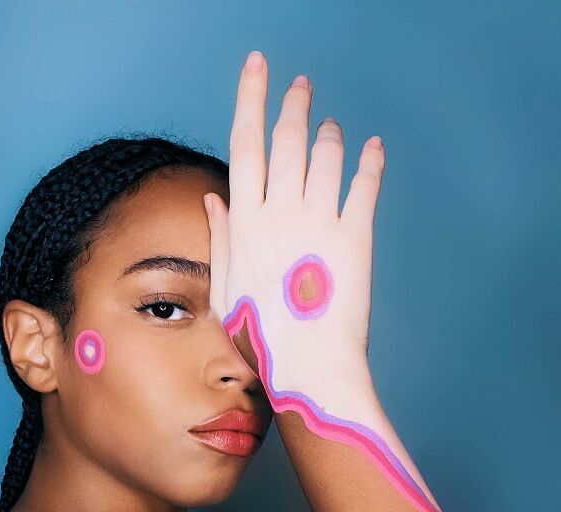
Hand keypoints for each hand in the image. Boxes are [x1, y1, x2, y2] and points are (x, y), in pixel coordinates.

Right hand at [205, 51, 384, 412]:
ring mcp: (320, 223)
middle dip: (292, 104)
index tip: (258, 67)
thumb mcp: (227, 293)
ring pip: (325, 157)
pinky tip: (372, 147)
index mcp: (246, 225)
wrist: (309, 367)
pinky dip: (369, 162)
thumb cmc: (262, 339)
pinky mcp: (356, 238)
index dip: (251, 99)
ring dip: (327, 134)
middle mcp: (282, 214)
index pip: (245, 144)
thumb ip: (222, 241)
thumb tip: (215, 199)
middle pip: (286, 140)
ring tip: (328, 126)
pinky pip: (364, 186)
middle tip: (300, 85)